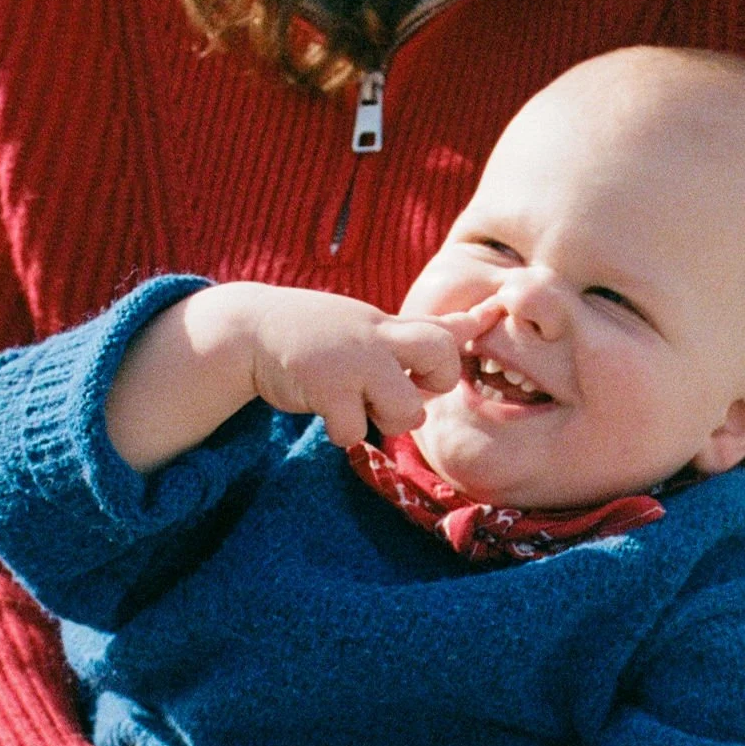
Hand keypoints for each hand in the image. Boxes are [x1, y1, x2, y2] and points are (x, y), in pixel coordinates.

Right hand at [243, 287, 461, 448]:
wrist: (250, 331)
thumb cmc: (316, 334)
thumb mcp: (367, 325)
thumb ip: (415, 332)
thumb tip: (473, 322)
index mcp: (388, 324)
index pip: (443, 327)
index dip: (474, 328)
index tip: (494, 314)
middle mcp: (377, 336)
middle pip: (443, 354)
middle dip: (436, 382)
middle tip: (406, 386)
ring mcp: (353, 359)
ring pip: (406, 409)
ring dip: (383, 417)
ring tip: (355, 400)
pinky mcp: (326, 386)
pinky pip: (357, 431)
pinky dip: (342, 431)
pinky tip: (326, 408)